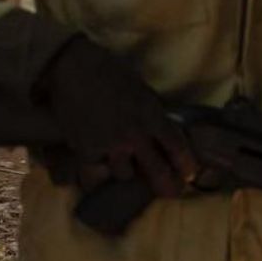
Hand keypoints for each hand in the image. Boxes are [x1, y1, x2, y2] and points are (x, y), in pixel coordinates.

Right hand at [40, 37, 197, 196]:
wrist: (73, 68)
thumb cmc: (111, 72)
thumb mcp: (142, 90)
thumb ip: (153, 114)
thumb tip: (162, 133)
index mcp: (151, 117)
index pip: (176, 148)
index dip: (186, 164)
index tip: (188, 173)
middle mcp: (134, 136)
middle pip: (157, 172)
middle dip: (167, 186)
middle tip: (171, 191)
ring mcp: (109, 146)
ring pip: (125, 176)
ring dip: (127, 172)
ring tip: (126, 169)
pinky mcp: (85, 151)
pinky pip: (95, 174)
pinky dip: (97, 174)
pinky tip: (97, 171)